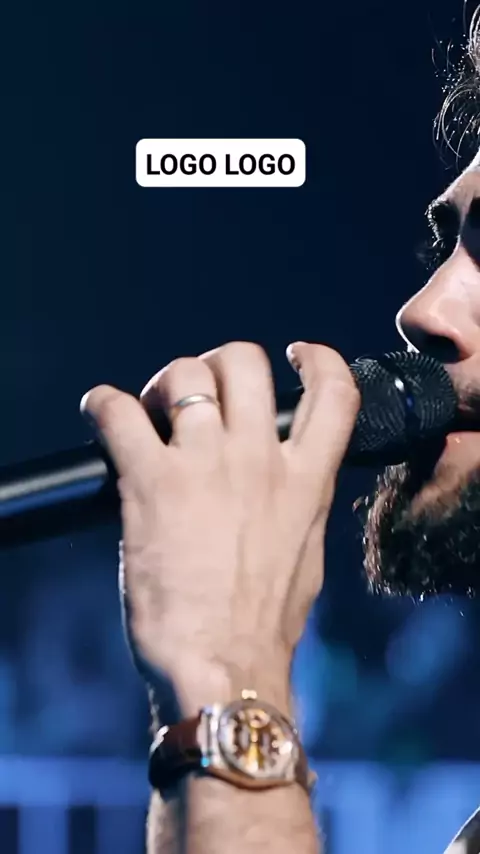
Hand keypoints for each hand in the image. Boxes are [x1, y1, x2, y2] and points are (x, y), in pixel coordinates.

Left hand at [81, 342, 358, 715]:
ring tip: (147, 413)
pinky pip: (118, 413)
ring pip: (184, 376)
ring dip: (160, 385)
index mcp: (305, 480)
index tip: (294, 355)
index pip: (333, 393)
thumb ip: (300, 505)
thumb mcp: (305, 554)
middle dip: (215, 366)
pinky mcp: (152, 482)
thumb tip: (285, 484)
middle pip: (244, 363)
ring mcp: (206, 467)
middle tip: (194, 395)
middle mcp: (259, 461)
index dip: (316, 359)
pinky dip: (103, 404)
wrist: (223, 667)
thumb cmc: (262, 625)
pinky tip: (101, 414)